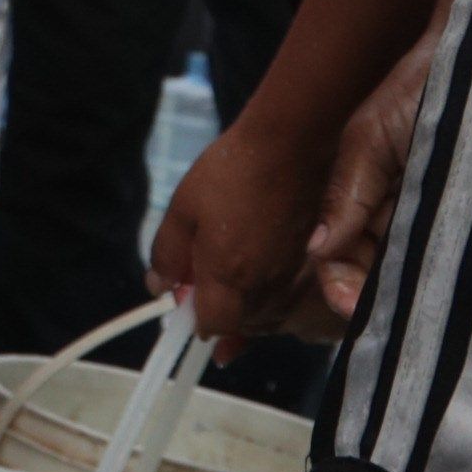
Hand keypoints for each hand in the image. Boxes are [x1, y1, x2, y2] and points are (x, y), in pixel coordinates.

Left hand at [147, 103, 354, 348]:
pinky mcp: (312, 262)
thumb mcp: (183, 209)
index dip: (196, 319)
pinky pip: (290, 295)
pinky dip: (273, 293)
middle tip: (203, 282)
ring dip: (248, 306)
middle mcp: (266, 287)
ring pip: (270, 313)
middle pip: (243, 324)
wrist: (290, 145)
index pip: (212, 326)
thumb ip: (168, 255)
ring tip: (231, 274)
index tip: (186, 299)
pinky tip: (260, 269)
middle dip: (221, 314)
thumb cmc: (232, 172)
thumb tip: (159, 286)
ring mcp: (294, 276)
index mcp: (229, 276)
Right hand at [298, 31, 436, 331]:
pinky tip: (463, 291)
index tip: (349, 307)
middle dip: (372, 300)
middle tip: (385, 317)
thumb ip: (345, 194)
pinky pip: (465, 260)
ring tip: (425, 311)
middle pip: (374, 274)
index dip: (340, 285)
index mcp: (362, 200)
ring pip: (418, 273)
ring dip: (415, 295)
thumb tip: (317, 250)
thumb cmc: (420, 88)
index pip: (338, 257)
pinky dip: (460, 278)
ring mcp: (440, 221)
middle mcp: (397, 217)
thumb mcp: (371, 139)